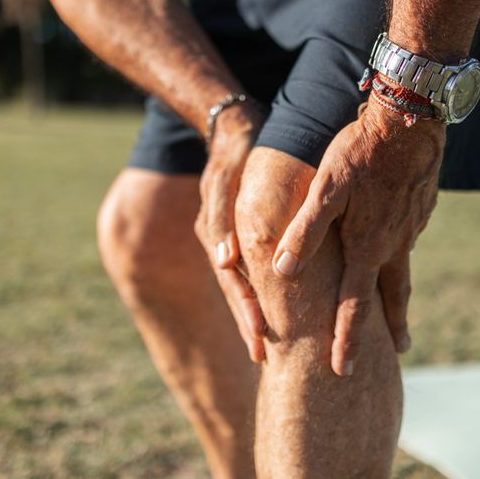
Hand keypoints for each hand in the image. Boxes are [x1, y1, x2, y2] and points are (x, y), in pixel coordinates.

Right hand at [194, 103, 266, 362]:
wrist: (235, 127)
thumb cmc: (236, 150)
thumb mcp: (225, 178)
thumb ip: (221, 217)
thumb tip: (224, 262)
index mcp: (216, 232)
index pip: (232, 280)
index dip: (246, 310)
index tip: (260, 337)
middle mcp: (219, 239)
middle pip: (234, 287)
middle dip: (247, 319)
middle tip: (260, 353)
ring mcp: (225, 235)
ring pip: (237, 281)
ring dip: (248, 310)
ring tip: (261, 342)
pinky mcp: (234, 229)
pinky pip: (243, 265)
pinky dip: (252, 288)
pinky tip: (264, 307)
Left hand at [271, 95, 444, 375]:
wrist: (411, 118)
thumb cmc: (361, 151)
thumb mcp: (326, 189)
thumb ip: (305, 231)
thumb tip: (283, 270)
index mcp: (368, 246)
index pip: (354, 304)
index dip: (347, 339)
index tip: (345, 370)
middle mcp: (394, 243)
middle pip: (392, 295)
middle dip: (394, 326)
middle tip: (402, 350)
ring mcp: (412, 227)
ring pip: (403, 267)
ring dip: (400, 293)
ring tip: (402, 309)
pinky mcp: (421, 208)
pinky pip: (409, 240)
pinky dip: (402, 256)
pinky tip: (397, 248)